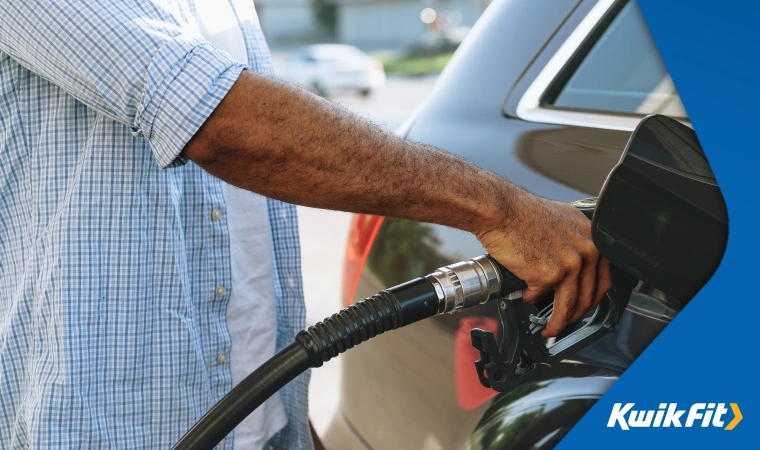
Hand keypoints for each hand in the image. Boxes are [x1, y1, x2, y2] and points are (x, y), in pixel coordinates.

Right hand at [476, 190, 611, 336]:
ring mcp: (570, 265)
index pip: (604, 278)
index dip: (593, 297)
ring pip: (569, 305)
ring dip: (559, 322)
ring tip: (550, 329)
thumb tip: (573, 263)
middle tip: (565, 321)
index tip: (584, 305)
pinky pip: (539, 298)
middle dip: (576, 315)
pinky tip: (524, 295)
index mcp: (592, 238)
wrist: (501, 210)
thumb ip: (574, 242)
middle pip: (588, 296)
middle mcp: (586, 251)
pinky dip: (530, 299)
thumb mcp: (562, 221)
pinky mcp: (548, 275)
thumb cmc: (522, 212)